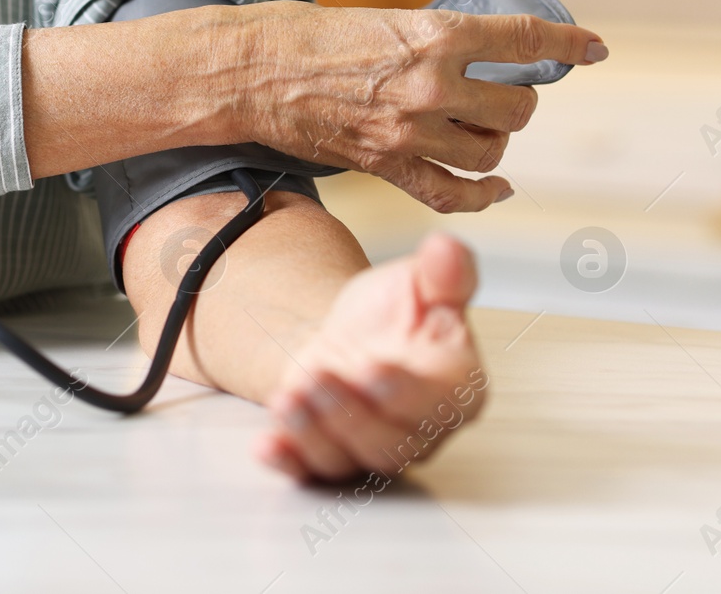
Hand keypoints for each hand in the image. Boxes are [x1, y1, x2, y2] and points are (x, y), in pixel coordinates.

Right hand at [232, 2, 606, 212]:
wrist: (250, 70)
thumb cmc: (307, 35)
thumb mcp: (383, 17)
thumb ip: (433, 39)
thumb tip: (472, 55)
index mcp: (435, 34)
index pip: (525, 39)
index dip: (568, 43)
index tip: (592, 48)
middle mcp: (433, 84)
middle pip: (518, 106)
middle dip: (519, 102)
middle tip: (504, 95)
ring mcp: (410, 130)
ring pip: (492, 153)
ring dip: (499, 144)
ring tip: (484, 130)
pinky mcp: (385, 164)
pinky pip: (451, 193)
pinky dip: (482, 197)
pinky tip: (498, 189)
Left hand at [253, 233, 488, 482]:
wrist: (349, 335)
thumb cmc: (393, 316)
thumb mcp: (418, 282)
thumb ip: (442, 272)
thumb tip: (447, 249)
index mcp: (454, 388)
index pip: (440, 403)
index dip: (405, 391)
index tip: (371, 368)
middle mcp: (419, 429)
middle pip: (391, 442)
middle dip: (350, 414)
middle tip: (318, 377)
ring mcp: (372, 447)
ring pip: (350, 458)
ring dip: (315, 433)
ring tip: (288, 397)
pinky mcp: (329, 454)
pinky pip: (311, 471)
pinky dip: (289, 461)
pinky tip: (266, 446)